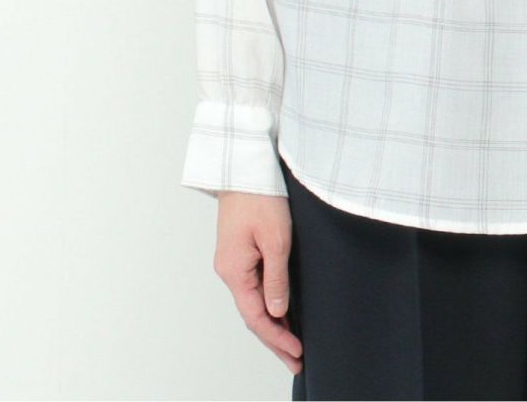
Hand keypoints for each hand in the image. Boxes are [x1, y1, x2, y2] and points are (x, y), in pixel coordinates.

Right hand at [213, 191, 303, 375]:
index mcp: (234, 271)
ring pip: (253, 301)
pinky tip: (282, 311)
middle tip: (297, 360)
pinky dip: (268, 303)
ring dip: (273, 323)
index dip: (277, 338)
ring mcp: (233, 261)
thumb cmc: (261, 195)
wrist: (245, 166)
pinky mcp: (240, 251)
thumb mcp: (276, 238)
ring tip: (293, 344)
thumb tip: (277, 312)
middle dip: (275, 339)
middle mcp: (229, 270)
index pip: (256, 317)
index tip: (297, 353)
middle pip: (253, 314)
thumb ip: (276, 278)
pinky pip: (254, 286)